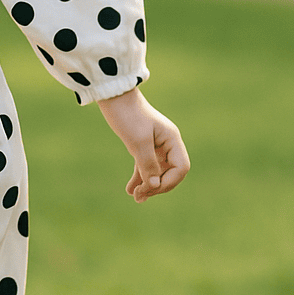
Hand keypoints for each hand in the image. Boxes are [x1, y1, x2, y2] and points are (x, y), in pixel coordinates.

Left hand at [96, 87, 189, 202]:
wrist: (113, 96)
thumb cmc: (127, 115)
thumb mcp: (138, 142)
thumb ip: (148, 165)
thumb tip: (155, 186)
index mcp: (172, 139)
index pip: (180, 168)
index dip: (168, 182)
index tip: (149, 187)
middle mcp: (167, 143)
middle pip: (170, 172)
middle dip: (156, 186)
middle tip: (139, 195)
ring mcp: (156, 145)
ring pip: (157, 171)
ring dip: (148, 185)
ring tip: (136, 197)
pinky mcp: (143, 145)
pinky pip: (145, 166)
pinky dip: (139, 177)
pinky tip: (130, 189)